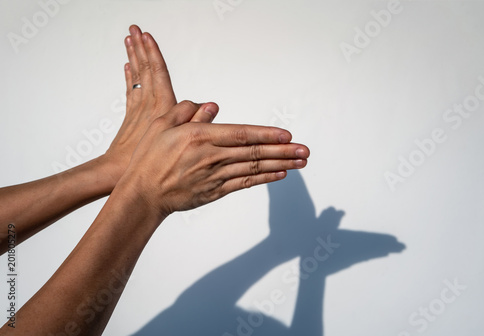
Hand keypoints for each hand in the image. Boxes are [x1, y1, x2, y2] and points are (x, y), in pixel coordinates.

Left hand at [100, 25, 217, 184]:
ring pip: (136, 77)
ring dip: (134, 57)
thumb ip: (196, 122)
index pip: (158, 73)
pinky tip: (128, 67)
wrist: (116, 170)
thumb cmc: (146, 161)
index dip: (153, 53)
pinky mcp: (131, 116)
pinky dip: (129, 77)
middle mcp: (148, 104)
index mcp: (162, 107)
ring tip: (130, 39)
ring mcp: (138, 109)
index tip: (147, 35)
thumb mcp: (177, 141)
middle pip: (144, 69)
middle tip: (134, 29)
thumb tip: (210, 105)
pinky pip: (130, 91)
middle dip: (139, 48)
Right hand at [117, 102, 309, 218]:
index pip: (241, 134)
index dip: (267, 134)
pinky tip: (279, 175)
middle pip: (254, 152)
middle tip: (305, 151)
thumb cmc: (148, 157)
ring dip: (280, 165)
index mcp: (200, 136)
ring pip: (253, 169)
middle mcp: (212, 157)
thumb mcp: (161, 125)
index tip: (287, 135)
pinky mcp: (215, 192)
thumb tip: (212, 106)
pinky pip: (244, 184)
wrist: (142, 194)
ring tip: (300, 162)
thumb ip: (187, 111)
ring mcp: (215, 176)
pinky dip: (263, 179)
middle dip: (283, 151)